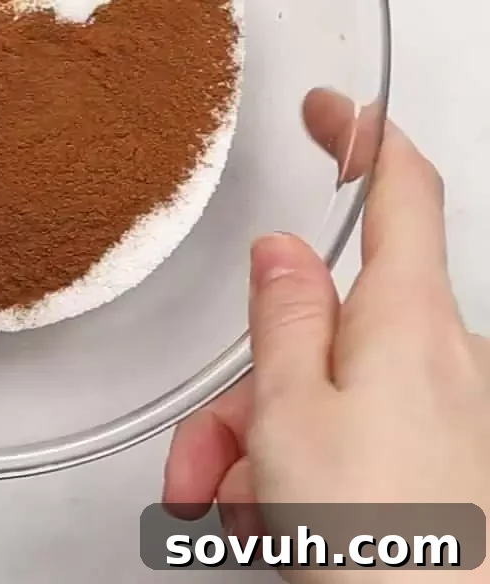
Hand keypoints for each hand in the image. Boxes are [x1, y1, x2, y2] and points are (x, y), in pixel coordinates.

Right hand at [163, 90, 489, 576]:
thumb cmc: (380, 537)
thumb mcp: (293, 410)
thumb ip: (285, 316)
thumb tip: (282, 252)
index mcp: (409, 321)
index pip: (403, 189)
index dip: (366, 136)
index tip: (330, 108)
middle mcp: (437, 357)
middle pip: (325, 324)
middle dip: (251, 381)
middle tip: (205, 453)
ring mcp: (440, 413)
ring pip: (323, 389)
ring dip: (257, 440)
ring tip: (227, 508)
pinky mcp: (437, 461)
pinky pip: (350, 435)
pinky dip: (295, 468)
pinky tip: (267, 522)